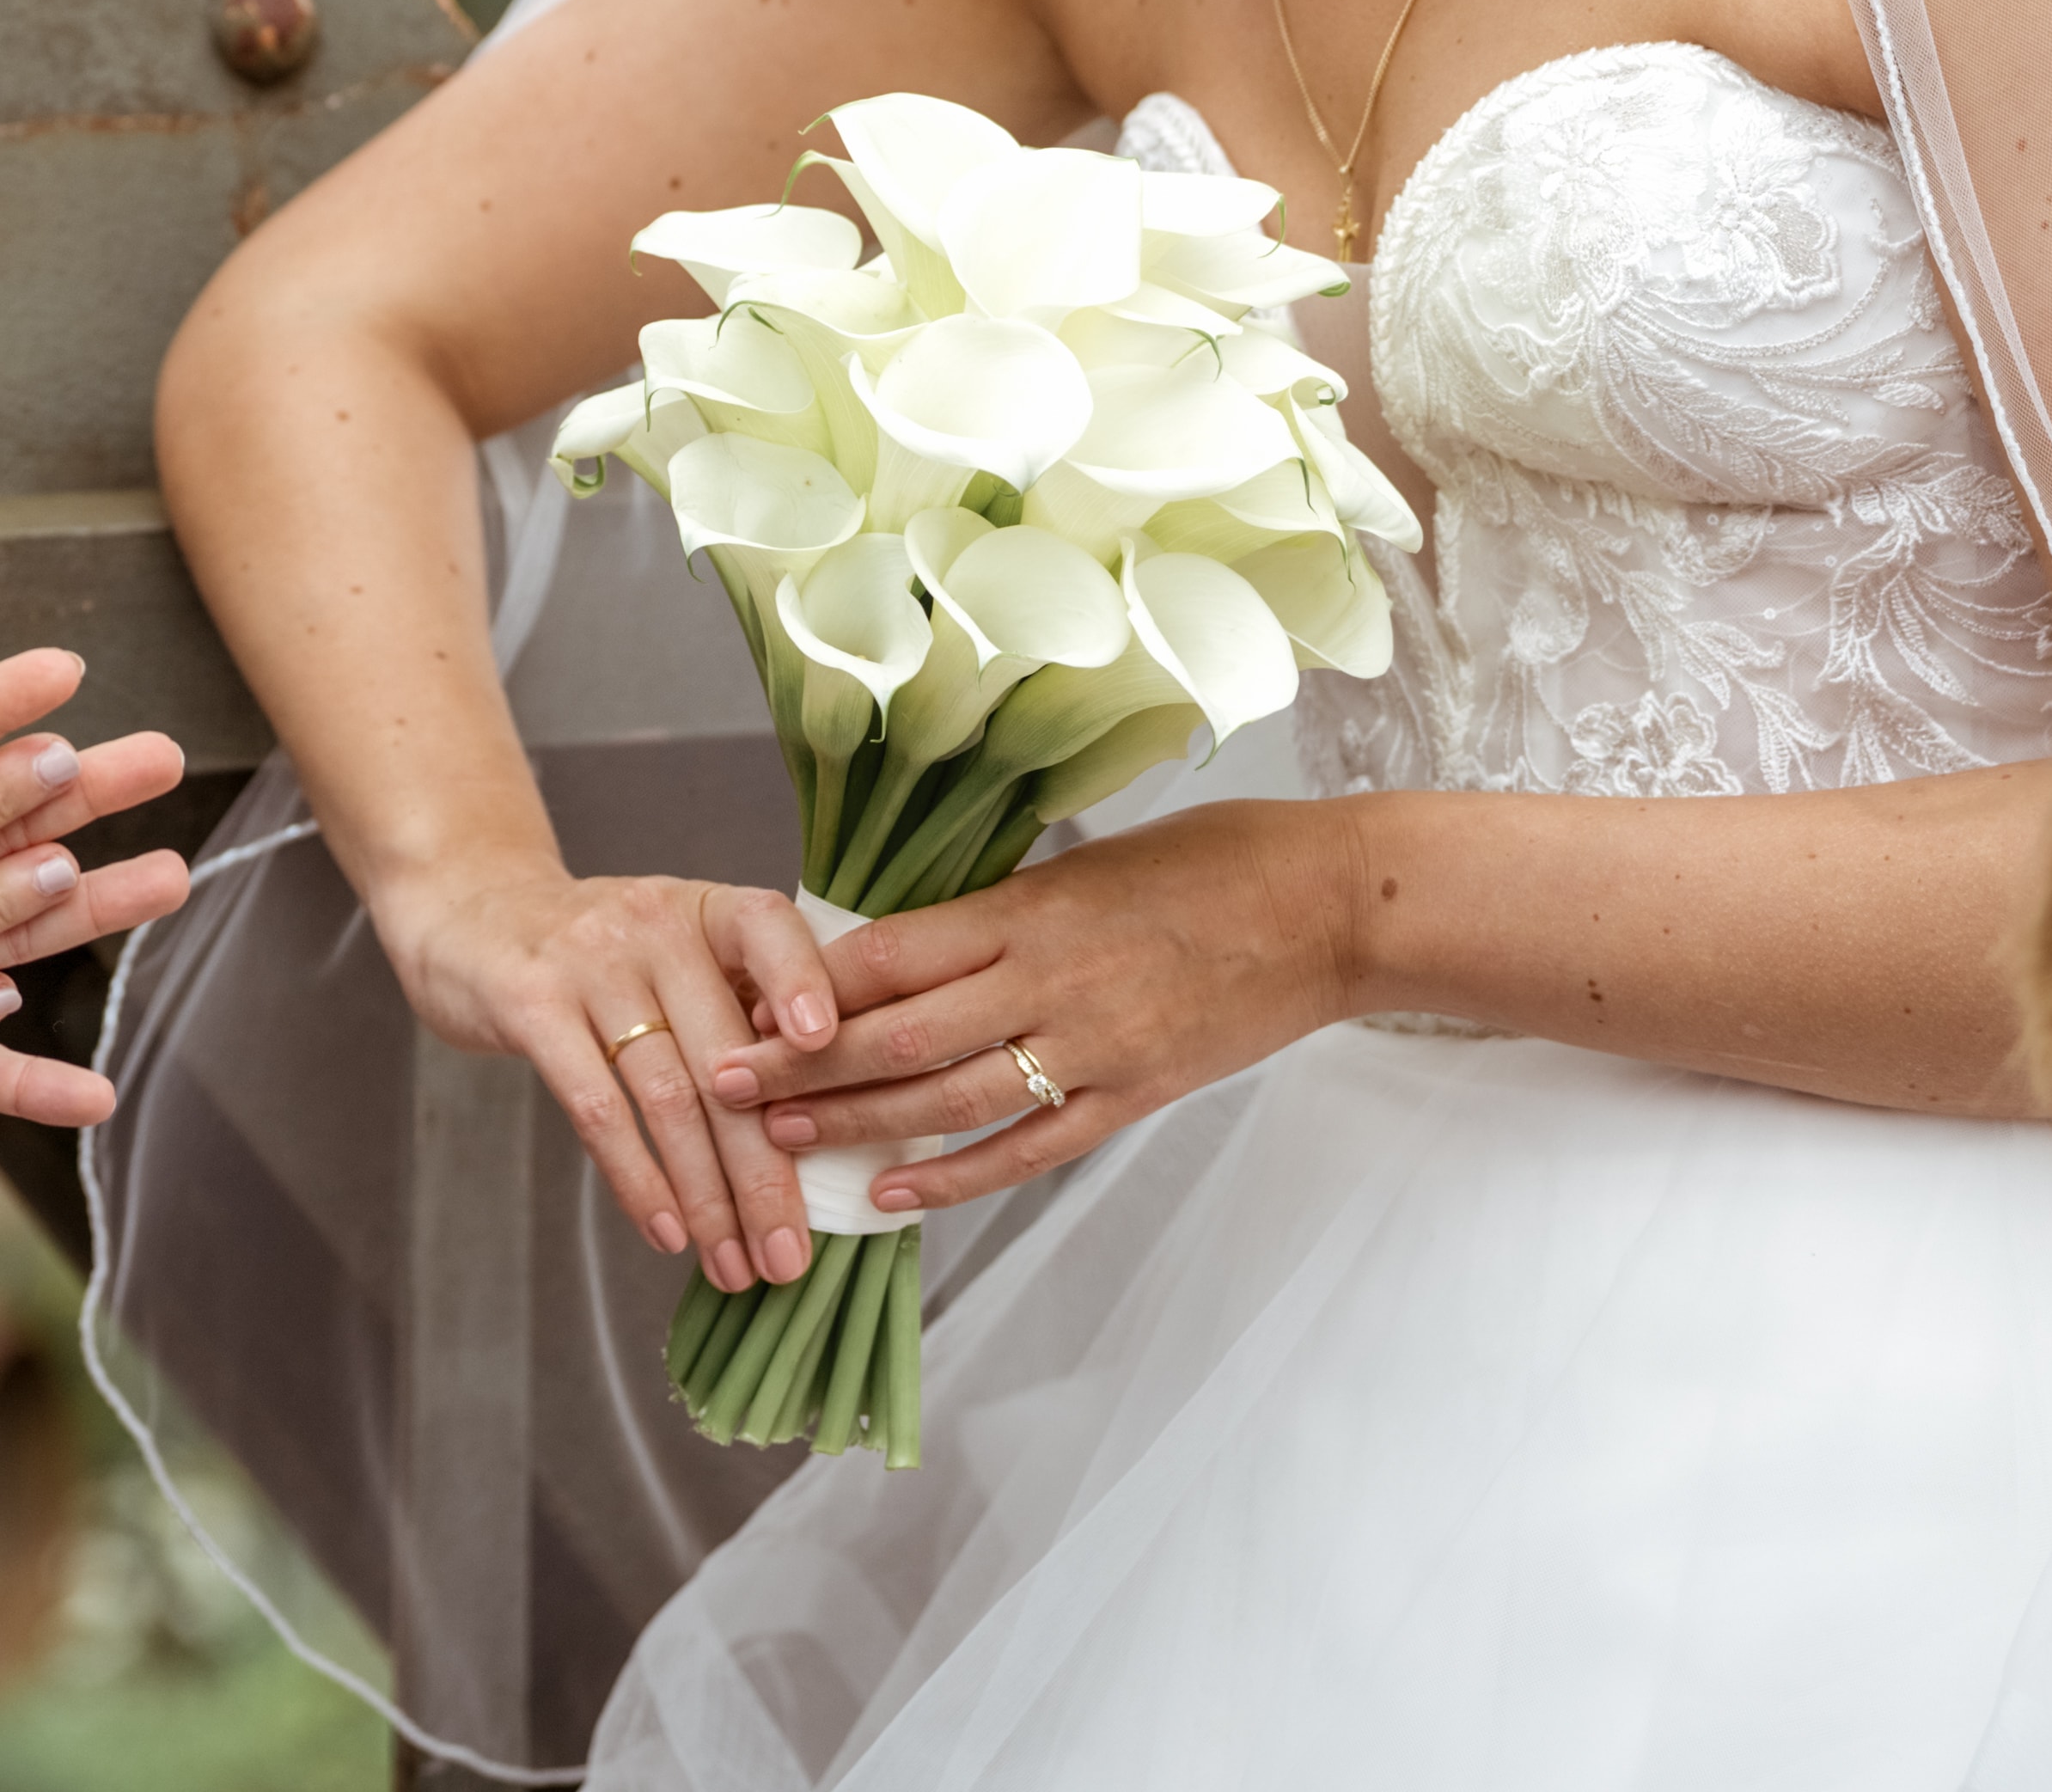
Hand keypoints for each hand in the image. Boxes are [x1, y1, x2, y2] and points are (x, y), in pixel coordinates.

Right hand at [374, 864, 843, 1294]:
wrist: (472, 915)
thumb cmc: (600, 954)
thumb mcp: (675, 951)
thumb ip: (741, 1008)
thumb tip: (823, 1123)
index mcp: (705, 909)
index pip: (768, 928)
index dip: (803, 981)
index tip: (827, 1046)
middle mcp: (653, 925)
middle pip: (726, 1058)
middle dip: (764, 1171)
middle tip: (790, 1255)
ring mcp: (590, 963)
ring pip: (667, 1097)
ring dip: (707, 1198)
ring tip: (734, 1267)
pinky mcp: (532, 1004)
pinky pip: (597, 1108)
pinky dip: (638, 1181)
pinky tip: (667, 1233)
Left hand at [700, 800, 1366, 1220]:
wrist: (1330, 906)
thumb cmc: (1210, 859)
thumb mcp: (1087, 860)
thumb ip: (999, 906)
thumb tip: (904, 939)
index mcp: (1028, 907)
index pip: (889, 953)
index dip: (806, 987)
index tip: (741, 1004)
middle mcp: (1047, 980)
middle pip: (898, 1035)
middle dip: (801, 1064)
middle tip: (720, 1086)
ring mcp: (1093, 1048)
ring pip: (949, 1101)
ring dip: (856, 1124)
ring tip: (781, 1140)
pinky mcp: (1134, 1097)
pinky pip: (1029, 1148)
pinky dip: (955, 1177)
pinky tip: (893, 1192)